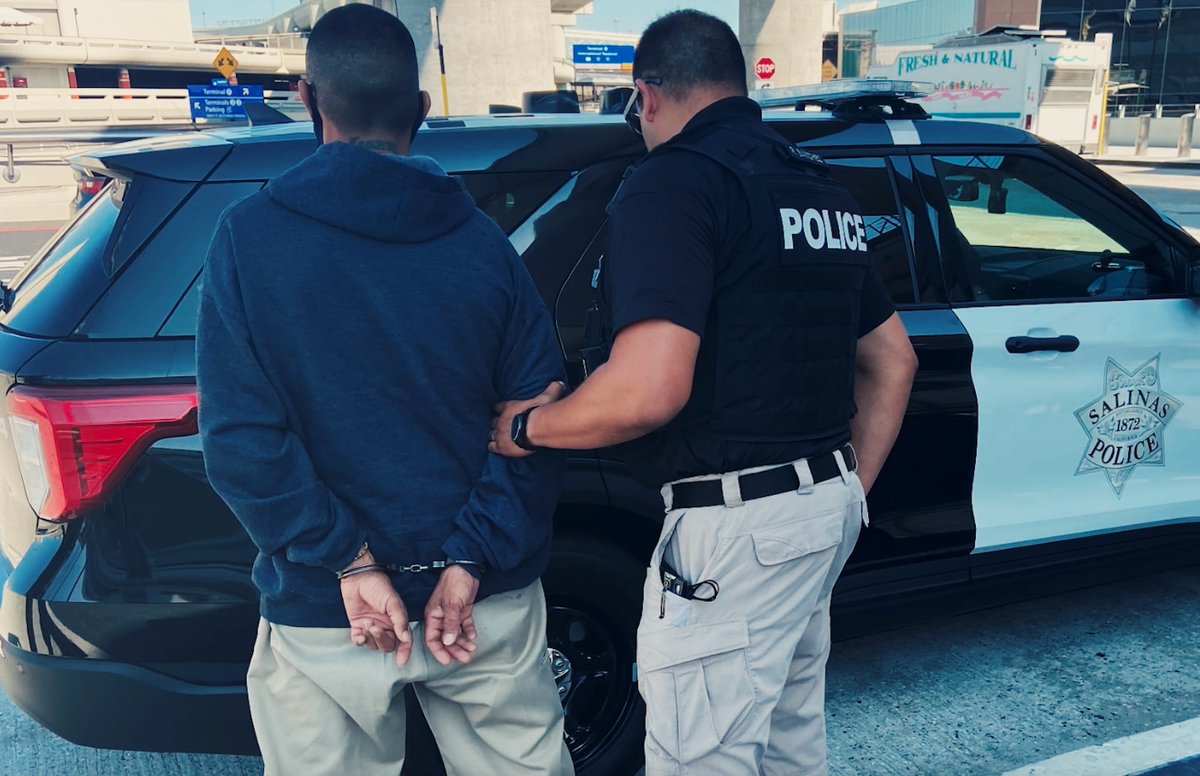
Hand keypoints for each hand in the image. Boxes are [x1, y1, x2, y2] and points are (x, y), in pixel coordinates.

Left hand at [340, 552, 412, 667]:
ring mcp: (371, 626)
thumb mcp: (392, 601)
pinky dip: (359, 641)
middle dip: (381, 639)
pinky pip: (359, 641)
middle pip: (387, 644)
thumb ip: (400, 620)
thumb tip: (406, 639)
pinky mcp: (357, 625)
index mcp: (396, 620)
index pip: (403, 640)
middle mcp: (385, 625)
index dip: (404, 652)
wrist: (357, 577)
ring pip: (373, 644)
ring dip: (370, 638)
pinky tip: (359, 634)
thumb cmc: (377, 585)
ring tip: (367, 623)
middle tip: (375, 627)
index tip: (401, 662)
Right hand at [424, 565, 480, 665]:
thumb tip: (447, 642)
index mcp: (433, 616)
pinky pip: (464, 626)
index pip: (432, 639)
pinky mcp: (463, 612)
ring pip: (455, 635)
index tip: (447, 661)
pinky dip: (468, 632)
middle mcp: (441, 618)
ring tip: (472, 649)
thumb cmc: (454, 583)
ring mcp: (452, 616)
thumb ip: (450, 623)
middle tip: (465, 658)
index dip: (438, 652)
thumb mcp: (451, 604)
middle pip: (445, 640)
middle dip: (454, 650)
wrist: (467, 569)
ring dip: (463, 643)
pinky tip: (473, 637)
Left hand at [488, 380, 566, 457]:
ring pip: (491, 434)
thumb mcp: (546, 398)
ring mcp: (499, 434)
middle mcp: (501, 420)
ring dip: (495, 436)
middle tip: (503, 427)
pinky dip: (493, 447)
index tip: (501, 410)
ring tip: (500, 438)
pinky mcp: (500, 446)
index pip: (498, 407)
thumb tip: (559, 383)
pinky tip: (498, 448)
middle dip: (497, 424)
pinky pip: (491, 447)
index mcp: (509, 408)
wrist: (534, 429)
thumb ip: (551, 390)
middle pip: (493, 422)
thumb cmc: (539, 413)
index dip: (500, 409)